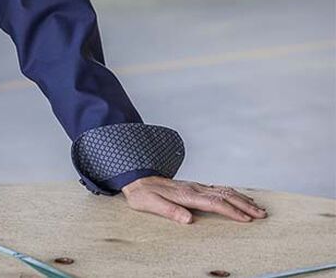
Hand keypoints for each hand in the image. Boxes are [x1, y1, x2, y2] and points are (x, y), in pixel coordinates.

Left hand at [121, 176, 267, 223]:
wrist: (136, 179)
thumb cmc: (143, 194)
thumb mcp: (150, 204)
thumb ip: (169, 211)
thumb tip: (188, 219)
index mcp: (186, 195)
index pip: (214, 203)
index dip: (231, 211)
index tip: (246, 219)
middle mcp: (194, 188)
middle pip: (224, 196)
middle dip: (245, 205)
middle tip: (262, 215)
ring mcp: (196, 186)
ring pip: (224, 191)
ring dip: (243, 199)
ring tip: (258, 208)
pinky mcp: (195, 186)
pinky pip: (219, 189)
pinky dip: (233, 193)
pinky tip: (240, 197)